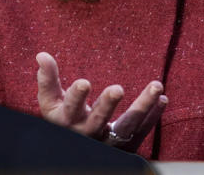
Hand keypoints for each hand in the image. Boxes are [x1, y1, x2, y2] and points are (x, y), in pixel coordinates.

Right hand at [35, 51, 166, 150]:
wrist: (77, 148)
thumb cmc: (62, 118)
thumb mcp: (50, 101)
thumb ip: (47, 79)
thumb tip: (41, 55)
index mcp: (67, 121)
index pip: (71, 108)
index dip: (77, 96)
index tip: (84, 82)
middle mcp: (88, 134)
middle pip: (98, 120)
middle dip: (107, 104)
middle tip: (117, 88)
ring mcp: (108, 143)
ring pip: (127, 127)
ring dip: (143, 106)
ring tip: (157, 86)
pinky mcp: (125, 146)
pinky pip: (141, 132)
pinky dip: (152, 116)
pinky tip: (162, 99)